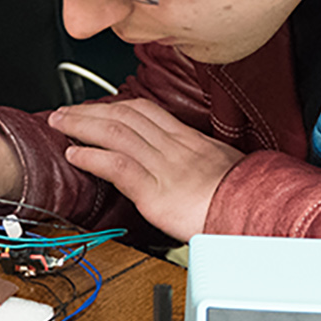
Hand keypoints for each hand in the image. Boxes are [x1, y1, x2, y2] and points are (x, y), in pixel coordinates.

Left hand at [47, 98, 242, 240]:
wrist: (260, 214)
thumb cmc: (247, 198)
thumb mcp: (226, 171)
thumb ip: (202, 164)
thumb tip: (191, 170)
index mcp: (191, 141)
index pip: (146, 111)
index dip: (116, 105)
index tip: (97, 107)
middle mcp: (175, 148)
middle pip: (125, 115)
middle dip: (90, 110)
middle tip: (66, 111)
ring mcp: (164, 167)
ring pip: (116, 133)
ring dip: (82, 126)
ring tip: (60, 125)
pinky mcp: (156, 192)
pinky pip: (118, 166)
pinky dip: (92, 157)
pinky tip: (76, 155)